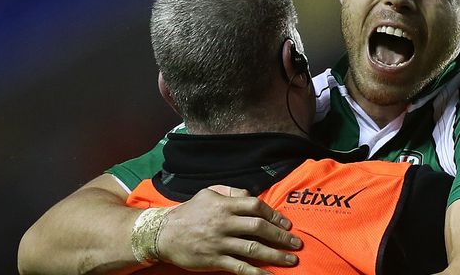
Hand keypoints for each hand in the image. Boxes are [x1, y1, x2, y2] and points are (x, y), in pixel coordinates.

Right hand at [156, 185, 301, 274]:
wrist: (163, 233)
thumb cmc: (190, 212)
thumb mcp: (209, 193)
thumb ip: (232, 193)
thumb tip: (252, 196)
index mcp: (224, 205)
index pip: (256, 206)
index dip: (274, 214)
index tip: (287, 223)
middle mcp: (224, 223)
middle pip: (258, 228)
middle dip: (281, 236)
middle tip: (296, 243)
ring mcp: (219, 242)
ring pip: (252, 249)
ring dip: (275, 255)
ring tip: (291, 260)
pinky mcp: (214, 260)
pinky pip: (239, 267)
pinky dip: (256, 273)